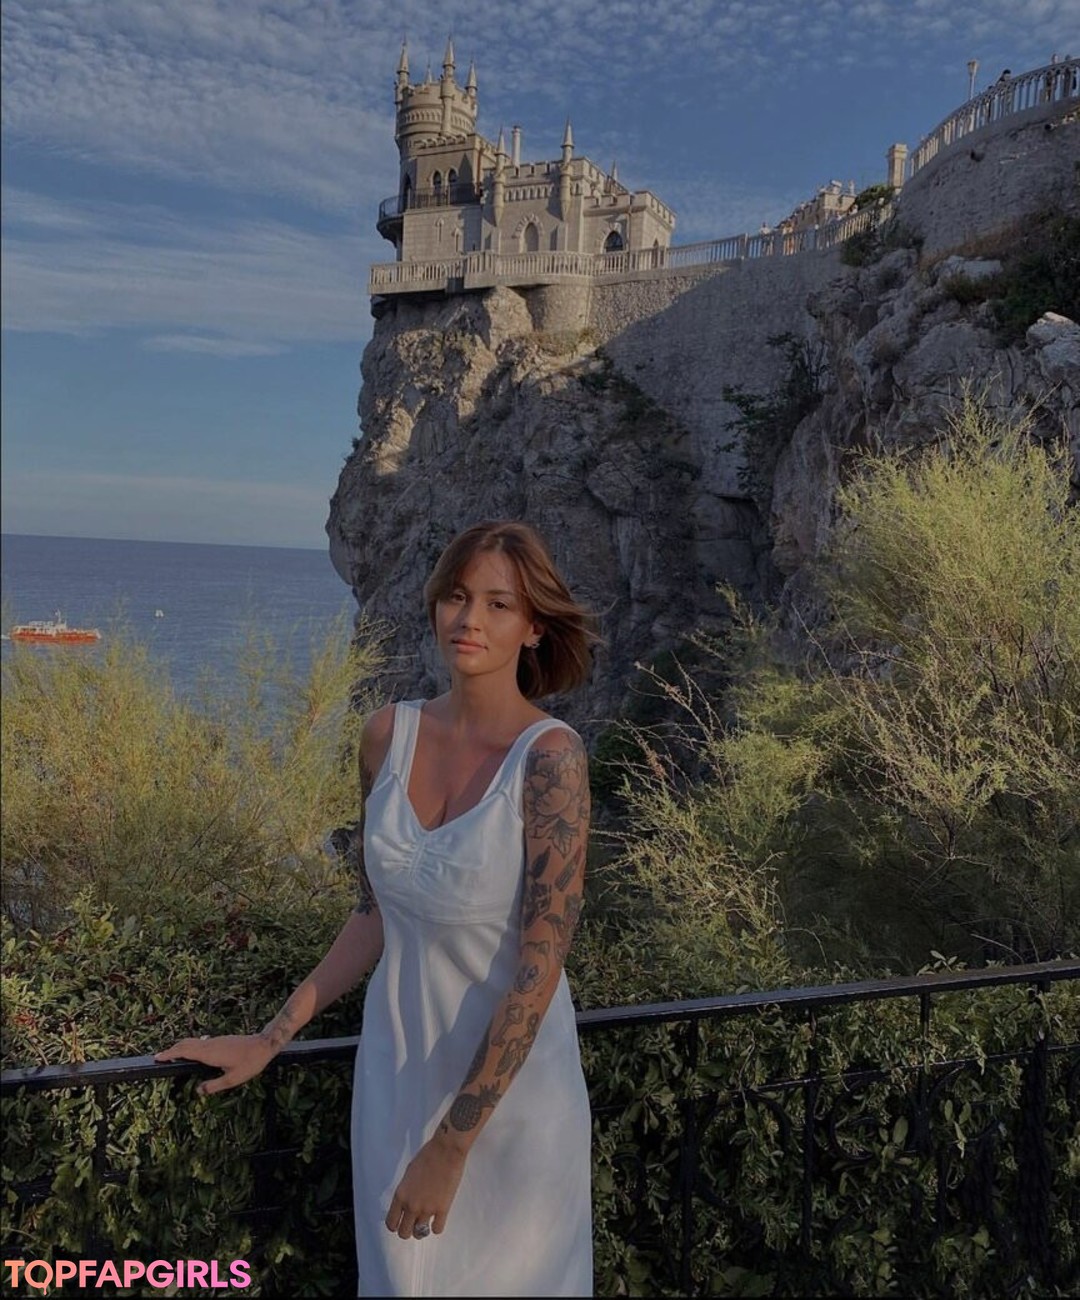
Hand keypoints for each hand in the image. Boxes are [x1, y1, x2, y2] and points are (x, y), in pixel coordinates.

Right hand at [154, 1034, 274, 1095]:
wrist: (265, 1044)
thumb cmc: (250, 1062)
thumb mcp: (232, 1079)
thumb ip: (214, 1086)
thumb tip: (198, 1091)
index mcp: (210, 1053)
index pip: (184, 1051)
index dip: (169, 1054)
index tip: (157, 1057)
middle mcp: (210, 1044)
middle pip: (185, 1043)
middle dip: (171, 1050)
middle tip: (160, 1058)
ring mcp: (216, 1040)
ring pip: (193, 1041)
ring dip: (181, 1047)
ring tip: (173, 1056)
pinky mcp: (221, 1040)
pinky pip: (201, 1042)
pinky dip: (191, 1046)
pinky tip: (193, 1052)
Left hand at [385, 1133, 466, 1240]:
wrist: (445, 1151)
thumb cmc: (427, 1156)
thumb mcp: (408, 1174)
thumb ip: (406, 1192)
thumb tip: (406, 1203)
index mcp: (400, 1195)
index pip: (391, 1223)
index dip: (395, 1225)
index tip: (400, 1222)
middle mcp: (411, 1205)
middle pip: (403, 1233)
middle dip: (407, 1229)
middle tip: (413, 1222)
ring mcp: (427, 1209)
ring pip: (419, 1234)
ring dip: (421, 1230)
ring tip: (425, 1222)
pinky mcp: (442, 1209)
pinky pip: (437, 1229)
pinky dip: (436, 1226)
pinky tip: (437, 1218)